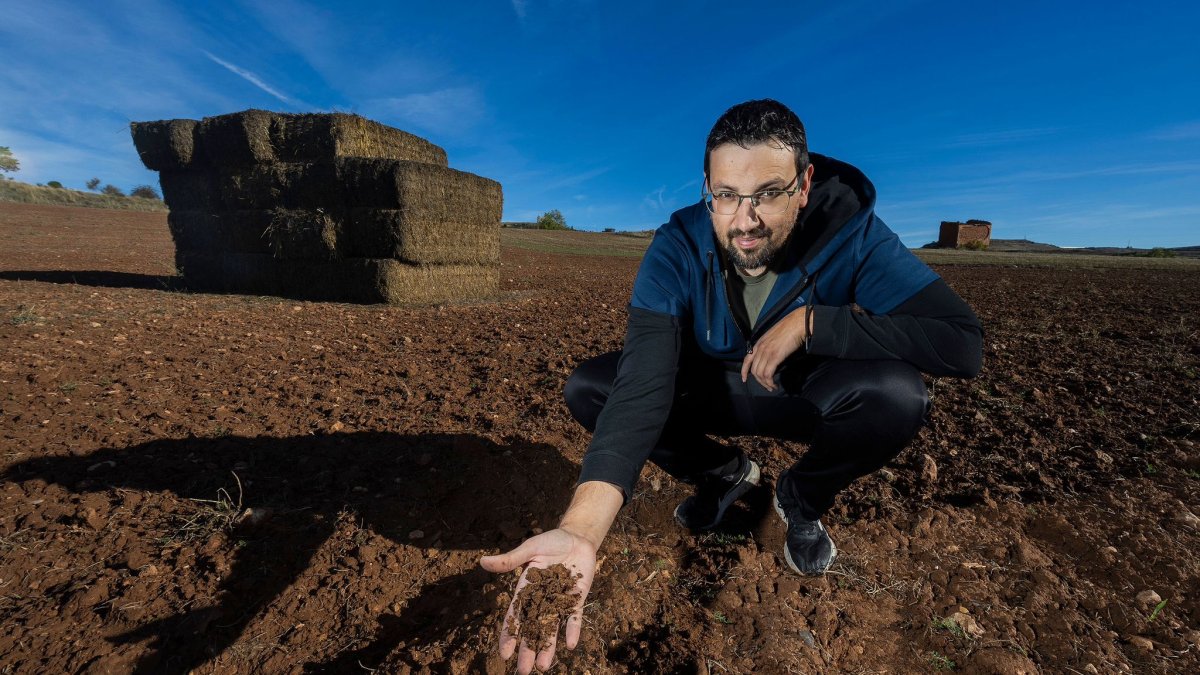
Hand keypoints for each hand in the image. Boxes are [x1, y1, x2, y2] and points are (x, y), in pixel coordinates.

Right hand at [480, 528, 597, 673]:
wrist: (577, 537)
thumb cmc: (550, 541)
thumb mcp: (529, 548)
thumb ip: (510, 560)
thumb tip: (482, 561)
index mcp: (527, 589)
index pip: (515, 616)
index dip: (509, 634)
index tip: (504, 654)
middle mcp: (542, 599)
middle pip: (533, 628)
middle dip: (528, 649)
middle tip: (524, 671)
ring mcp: (560, 600)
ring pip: (552, 627)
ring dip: (548, 646)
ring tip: (544, 667)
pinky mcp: (577, 598)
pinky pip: (574, 617)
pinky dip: (572, 629)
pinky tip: (570, 645)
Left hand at [741, 306, 809, 391]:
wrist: (798, 323)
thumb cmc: (790, 328)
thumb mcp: (774, 337)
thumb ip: (769, 346)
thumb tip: (771, 357)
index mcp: (759, 343)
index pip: (747, 359)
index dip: (744, 371)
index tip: (745, 379)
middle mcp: (760, 348)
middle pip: (754, 370)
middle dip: (759, 381)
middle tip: (767, 386)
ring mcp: (767, 352)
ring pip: (760, 374)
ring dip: (765, 383)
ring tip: (772, 387)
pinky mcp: (775, 356)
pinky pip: (767, 374)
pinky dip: (770, 382)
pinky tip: (775, 384)